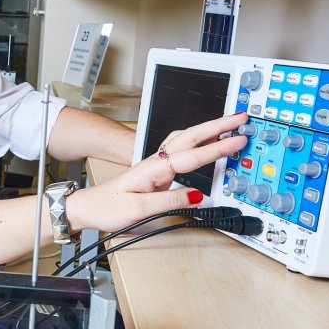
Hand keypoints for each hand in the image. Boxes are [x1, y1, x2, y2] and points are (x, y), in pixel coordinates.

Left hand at [69, 112, 247, 231]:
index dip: (216, 148)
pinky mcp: (156, 171)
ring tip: (230, 126)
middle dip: (217, 126)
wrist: (88, 207)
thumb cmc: (107, 207)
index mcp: (152, 168)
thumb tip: (197, 196)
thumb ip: (169, 201)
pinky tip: (207, 145)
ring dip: (208, 131)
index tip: (237, 140)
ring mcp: (156, 164)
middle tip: (240, 118)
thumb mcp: (137, 210)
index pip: (191, 155)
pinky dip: (199, 143)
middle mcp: (155, 161)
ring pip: (185, 140)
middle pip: (190, 137)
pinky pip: (182, 151)